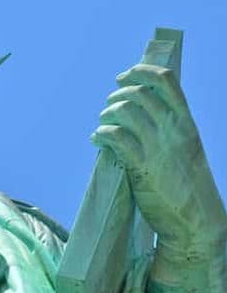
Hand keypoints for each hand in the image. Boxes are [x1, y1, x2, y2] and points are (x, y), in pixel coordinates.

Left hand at [92, 64, 226, 255]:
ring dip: (106, 115)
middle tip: (108, 109)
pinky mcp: (141, 166)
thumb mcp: (185, 149)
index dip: (140, 71)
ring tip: (102, 126)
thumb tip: (140, 113)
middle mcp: (173, 129)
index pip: (166, 80)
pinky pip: (114, 136)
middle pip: (138, 92)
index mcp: (186, 122)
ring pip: (124, 110)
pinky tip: (97, 140)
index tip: (123, 77)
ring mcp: (157, 147)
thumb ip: (169, 129)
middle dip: (116, 96)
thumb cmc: (187, 186)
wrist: (196, 221)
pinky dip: (101, 134)